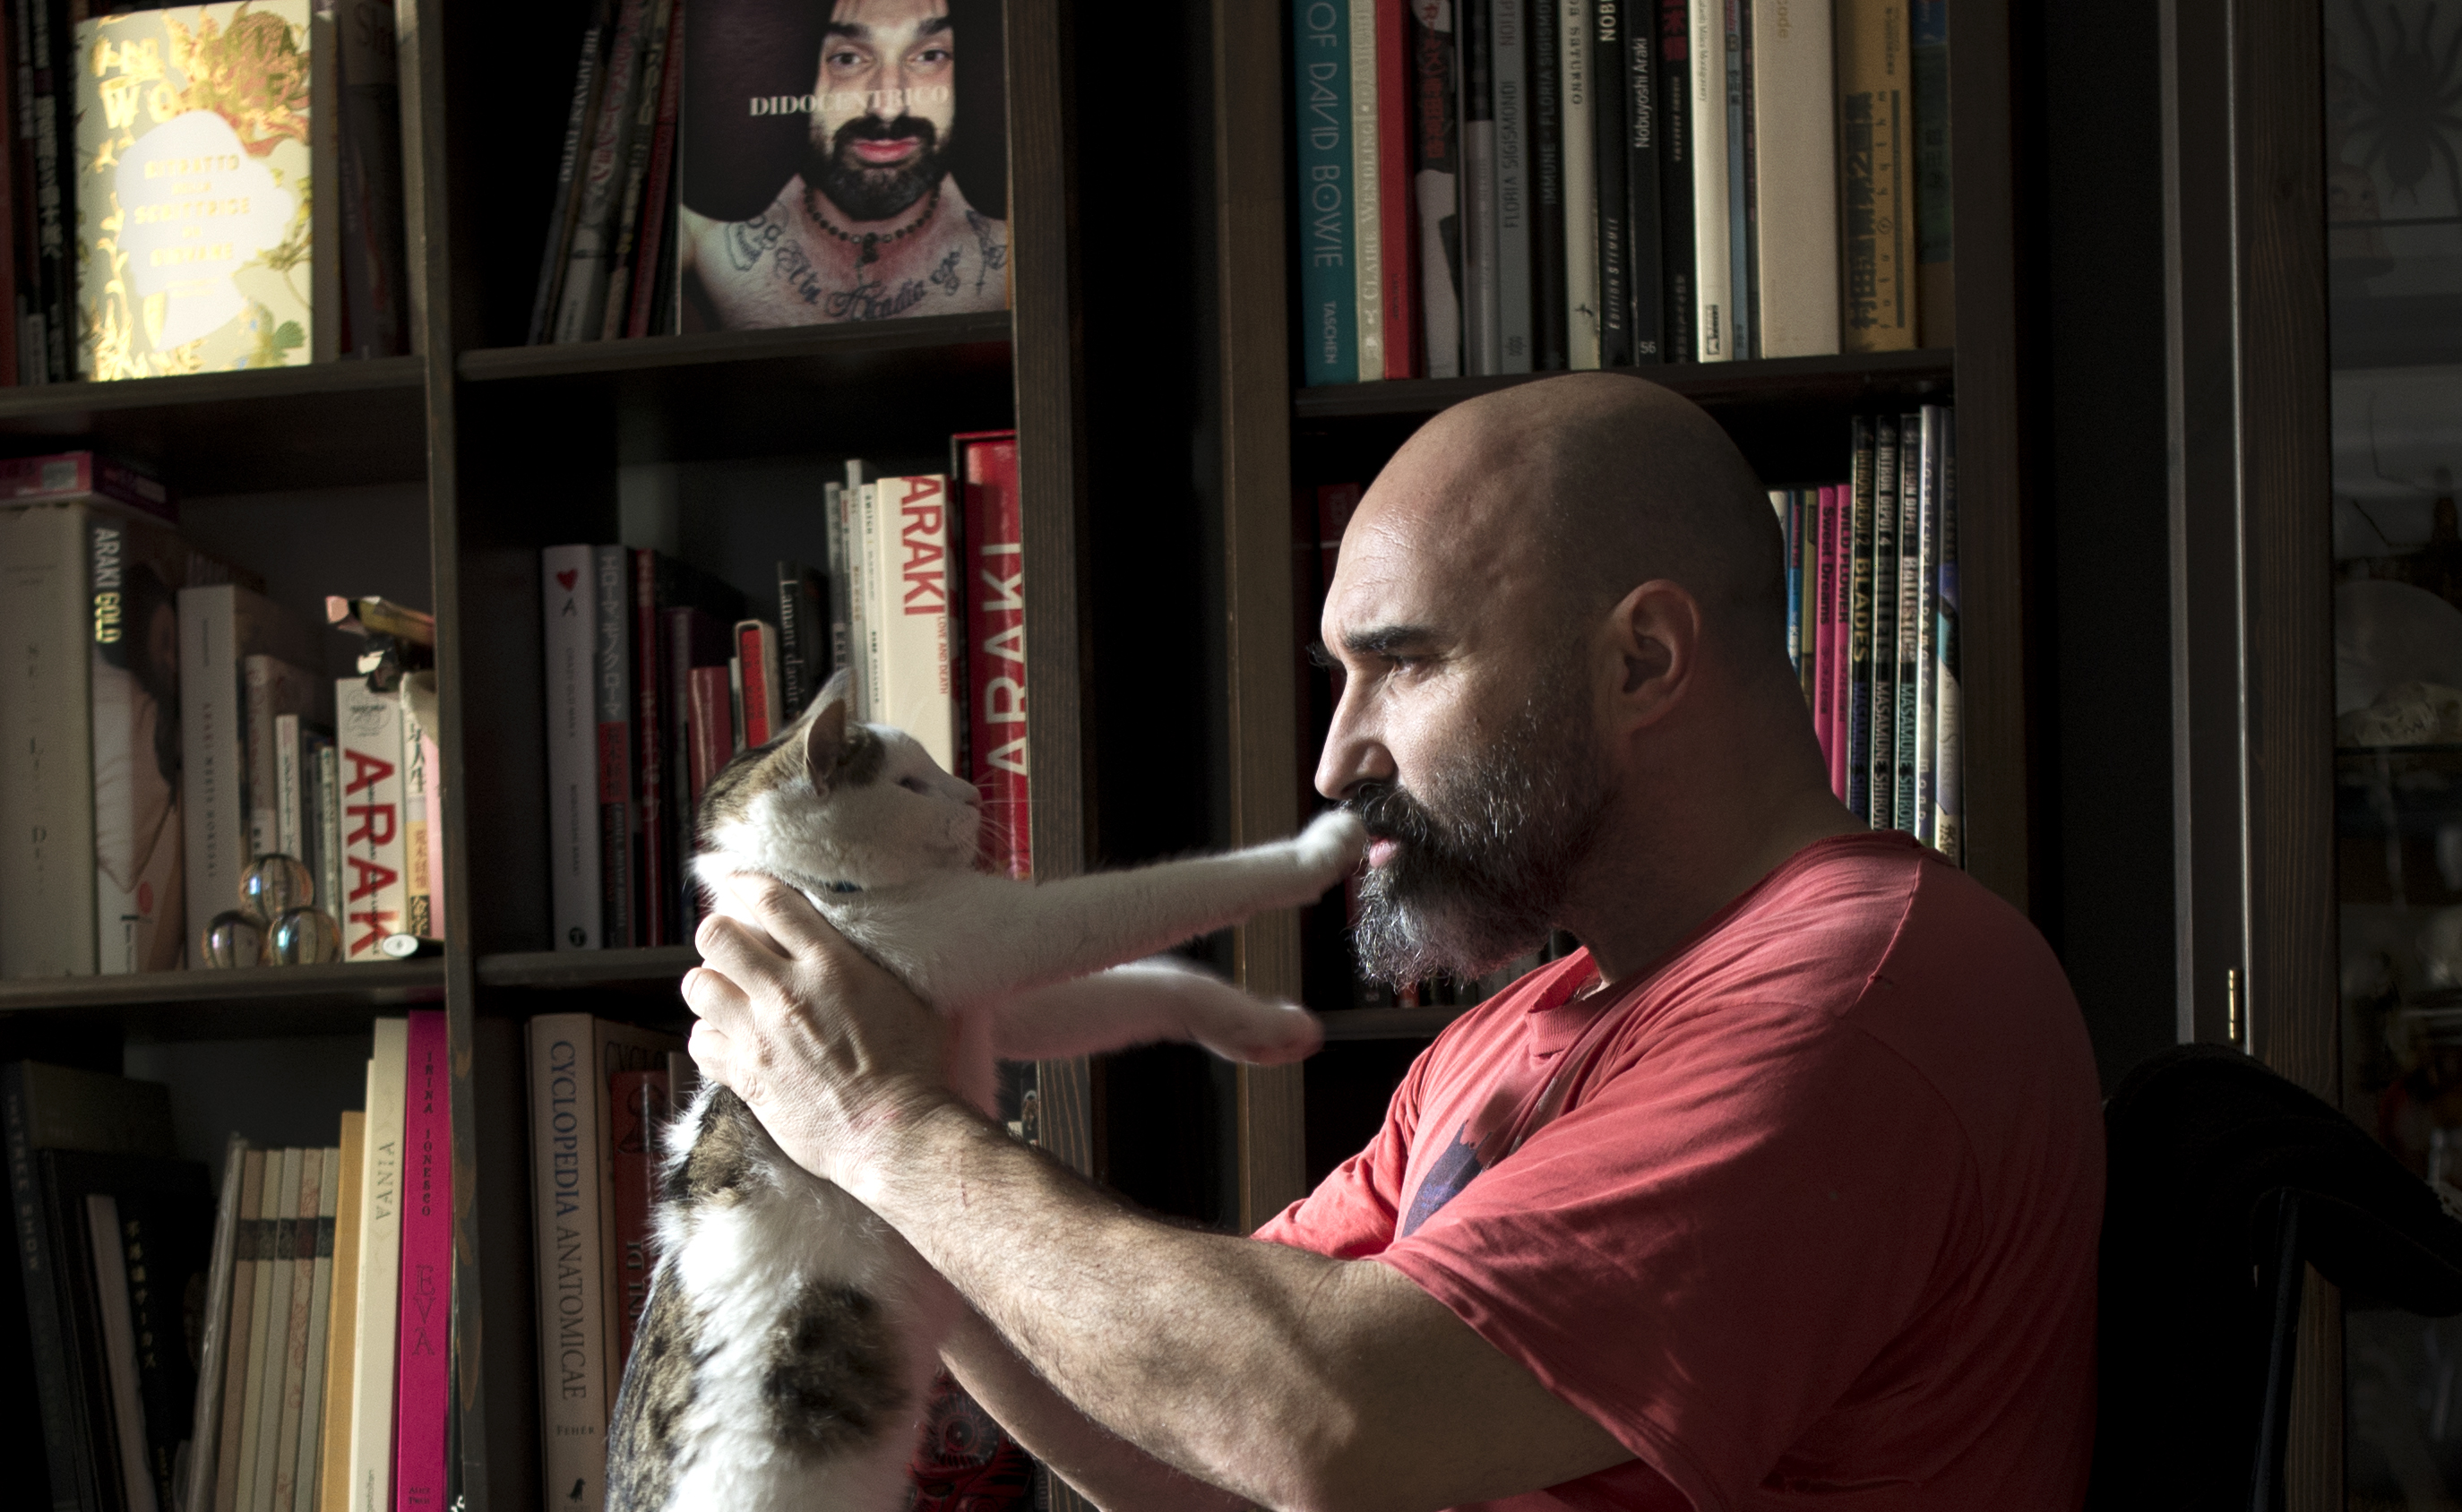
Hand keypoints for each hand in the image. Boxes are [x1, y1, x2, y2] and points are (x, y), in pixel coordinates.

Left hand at [682, 875, 960, 1192]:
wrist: (893, 1132)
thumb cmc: (914, 1064)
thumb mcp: (905, 992)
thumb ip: (868, 960)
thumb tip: (853, 938)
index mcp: (830, 963)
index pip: (771, 900)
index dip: (747, 884)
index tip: (740, 884)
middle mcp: (786, 991)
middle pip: (716, 934)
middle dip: (721, 935)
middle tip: (736, 950)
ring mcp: (759, 1035)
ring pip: (697, 984)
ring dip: (711, 985)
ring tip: (729, 995)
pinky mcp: (745, 1076)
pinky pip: (698, 1041)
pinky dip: (710, 1037)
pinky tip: (731, 1040)